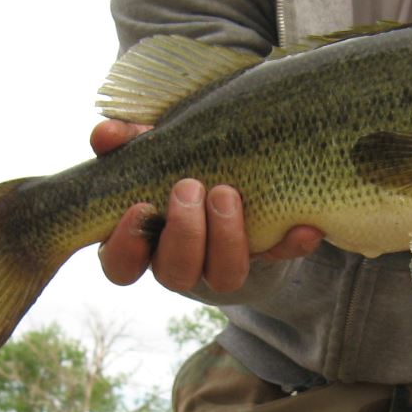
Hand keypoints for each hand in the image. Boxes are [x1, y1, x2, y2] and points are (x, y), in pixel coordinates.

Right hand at [91, 119, 323, 292]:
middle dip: (184, 232)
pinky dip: (292, 243)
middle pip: (176, 272)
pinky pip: (281, 258)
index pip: (120, 266)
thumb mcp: (150, 147)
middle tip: (190, 187)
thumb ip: (127, 140)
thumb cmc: (179, 161)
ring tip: (228, 193)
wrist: (238, 173)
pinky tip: (305, 225)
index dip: (125, 247)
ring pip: (224, 276)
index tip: (139, 208)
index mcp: (143, 241)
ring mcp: (225, 262)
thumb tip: (106, 135)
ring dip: (227, 238)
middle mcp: (182, 260)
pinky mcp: (267, 254)